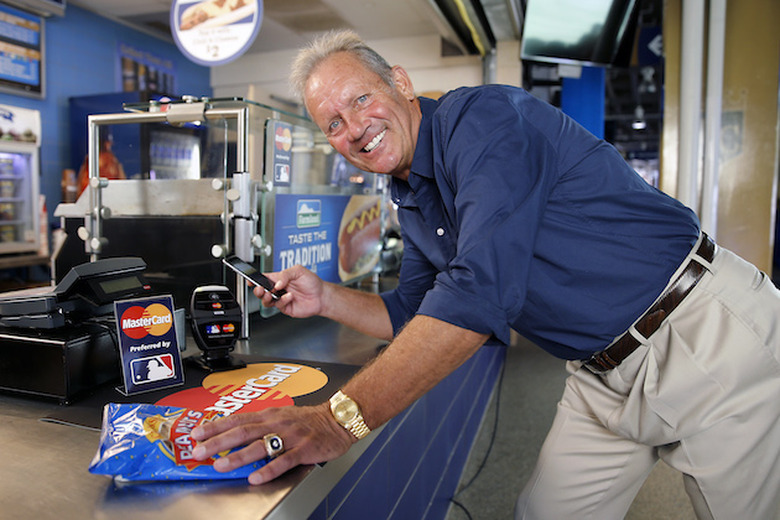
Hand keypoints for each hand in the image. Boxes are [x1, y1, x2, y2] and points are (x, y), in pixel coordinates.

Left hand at [191, 403, 354, 484]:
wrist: (337, 420)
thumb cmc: (309, 420)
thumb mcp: (281, 416)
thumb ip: (260, 425)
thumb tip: (234, 435)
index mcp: (268, 415)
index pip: (237, 419)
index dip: (215, 426)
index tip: (197, 433)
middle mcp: (276, 424)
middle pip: (242, 432)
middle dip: (218, 442)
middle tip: (199, 451)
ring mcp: (290, 437)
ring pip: (260, 446)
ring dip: (238, 456)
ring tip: (221, 465)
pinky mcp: (304, 449)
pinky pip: (284, 460)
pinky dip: (268, 469)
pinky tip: (256, 477)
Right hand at [255, 265, 326, 317]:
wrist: (321, 296)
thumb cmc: (311, 282)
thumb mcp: (298, 271)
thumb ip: (285, 274)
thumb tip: (277, 282)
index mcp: (279, 278)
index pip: (263, 278)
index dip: (255, 280)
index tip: (250, 280)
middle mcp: (278, 289)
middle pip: (262, 291)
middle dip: (258, 290)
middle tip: (260, 289)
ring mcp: (281, 299)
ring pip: (266, 300)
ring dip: (267, 297)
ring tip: (272, 293)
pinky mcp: (285, 307)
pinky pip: (279, 305)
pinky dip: (283, 300)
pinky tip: (290, 296)